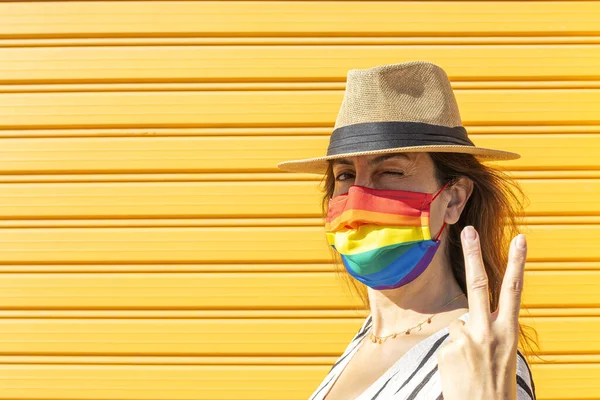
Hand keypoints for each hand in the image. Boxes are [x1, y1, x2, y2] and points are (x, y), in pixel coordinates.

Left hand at [437, 225, 526, 399]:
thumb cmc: (494, 383)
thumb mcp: (501, 352)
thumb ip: (487, 329)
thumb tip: (465, 318)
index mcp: (508, 332)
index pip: (513, 291)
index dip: (518, 263)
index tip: (520, 239)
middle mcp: (489, 333)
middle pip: (478, 284)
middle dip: (473, 254)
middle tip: (468, 230)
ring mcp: (467, 340)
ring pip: (458, 325)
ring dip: (461, 342)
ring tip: (471, 367)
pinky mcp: (449, 350)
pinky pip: (447, 343)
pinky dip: (451, 355)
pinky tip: (460, 372)